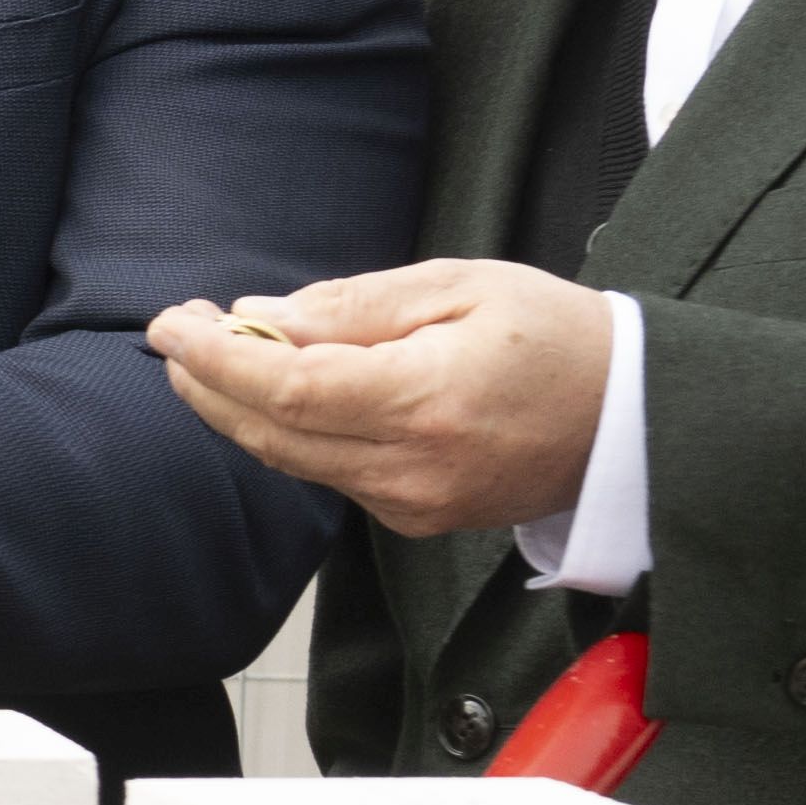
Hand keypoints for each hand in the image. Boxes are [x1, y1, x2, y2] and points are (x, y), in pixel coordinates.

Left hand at [151, 256, 616, 533]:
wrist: (635, 420)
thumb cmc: (559, 337)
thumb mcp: (464, 287)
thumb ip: (358, 306)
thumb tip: (265, 316)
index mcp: (426, 401)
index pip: (287, 388)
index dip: (216, 359)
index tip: (170, 325)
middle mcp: (412, 467)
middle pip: (273, 434)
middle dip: (208, 384)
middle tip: (175, 335)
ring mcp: (413, 503)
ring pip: (293, 460)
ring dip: (239, 409)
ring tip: (208, 353)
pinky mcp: (418, 517)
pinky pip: (330, 473)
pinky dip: (288, 432)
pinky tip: (275, 390)